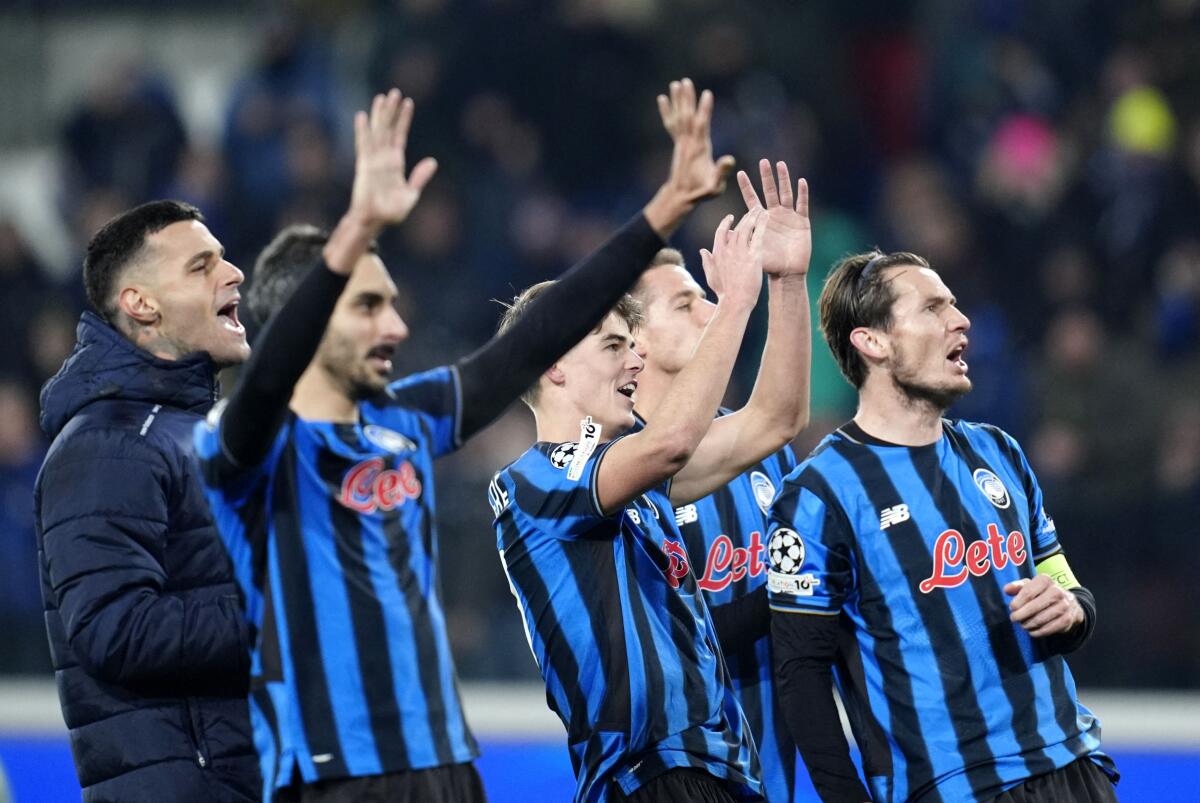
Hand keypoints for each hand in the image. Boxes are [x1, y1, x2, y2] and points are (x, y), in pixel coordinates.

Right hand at [347, 89, 437, 230]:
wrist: (375, 221)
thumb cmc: (391, 212)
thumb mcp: (411, 194)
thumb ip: (420, 177)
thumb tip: (433, 161)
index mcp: (395, 163)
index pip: (400, 136)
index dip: (404, 120)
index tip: (408, 103)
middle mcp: (383, 158)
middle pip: (388, 129)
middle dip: (392, 111)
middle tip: (395, 91)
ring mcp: (373, 160)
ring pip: (377, 132)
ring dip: (380, 115)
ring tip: (382, 97)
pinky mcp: (364, 166)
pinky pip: (363, 145)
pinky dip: (363, 131)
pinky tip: (362, 117)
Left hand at [658, 78, 735, 203]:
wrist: (680, 197)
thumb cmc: (700, 192)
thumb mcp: (714, 187)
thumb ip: (721, 173)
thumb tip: (730, 159)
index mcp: (699, 149)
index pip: (702, 126)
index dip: (705, 110)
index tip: (707, 94)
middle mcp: (688, 143)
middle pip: (687, 117)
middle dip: (687, 99)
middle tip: (685, 81)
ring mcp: (681, 142)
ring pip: (679, 117)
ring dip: (678, 100)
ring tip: (676, 83)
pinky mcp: (677, 144)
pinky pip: (671, 125)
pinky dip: (667, 111)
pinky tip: (662, 99)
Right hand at [699, 209, 765, 310]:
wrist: (734, 301)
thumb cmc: (723, 292)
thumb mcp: (711, 275)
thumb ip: (707, 261)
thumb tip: (703, 250)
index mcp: (717, 253)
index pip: (721, 232)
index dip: (726, 223)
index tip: (731, 217)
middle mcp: (728, 249)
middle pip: (736, 228)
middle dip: (744, 217)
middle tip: (751, 210)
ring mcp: (740, 252)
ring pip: (746, 228)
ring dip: (753, 217)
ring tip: (759, 209)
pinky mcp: (753, 256)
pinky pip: (757, 236)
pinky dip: (761, 224)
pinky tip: (766, 217)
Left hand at [737, 160, 810, 277]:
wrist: (787, 273)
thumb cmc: (768, 264)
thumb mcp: (749, 251)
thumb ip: (738, 240)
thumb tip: (721, 232)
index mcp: (761, 220)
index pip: (752, 199)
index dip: (746, 187)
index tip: (740, 173)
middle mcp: (774, 214)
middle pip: (770, 191)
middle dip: (766, 177)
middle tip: (763, 161)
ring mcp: (789, 216)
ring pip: (786, 193)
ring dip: (784, 179)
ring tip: (780, 164)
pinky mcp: (802, 221)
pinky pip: (802, 205)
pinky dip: (802, 193)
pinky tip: (801, 181)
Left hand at [1004, 575, 1083, 637]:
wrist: (1068, 603)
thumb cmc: (1042, 593)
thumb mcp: (1030, 586)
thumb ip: (1017, 586)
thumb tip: (1006, 589)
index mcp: (1045, 580)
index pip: (1028, 592)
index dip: (1017, 602)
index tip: (1012, 608)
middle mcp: (1057, 591)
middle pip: (1034, 607)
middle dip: (1021, 615)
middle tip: (1014, 619)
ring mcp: (1064, 605)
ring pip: (1041, 619)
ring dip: (1029, 624)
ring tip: (1023, 625)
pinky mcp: (1068, 619)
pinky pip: (1050, 628)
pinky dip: (1039, 632)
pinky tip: (1032, 632)